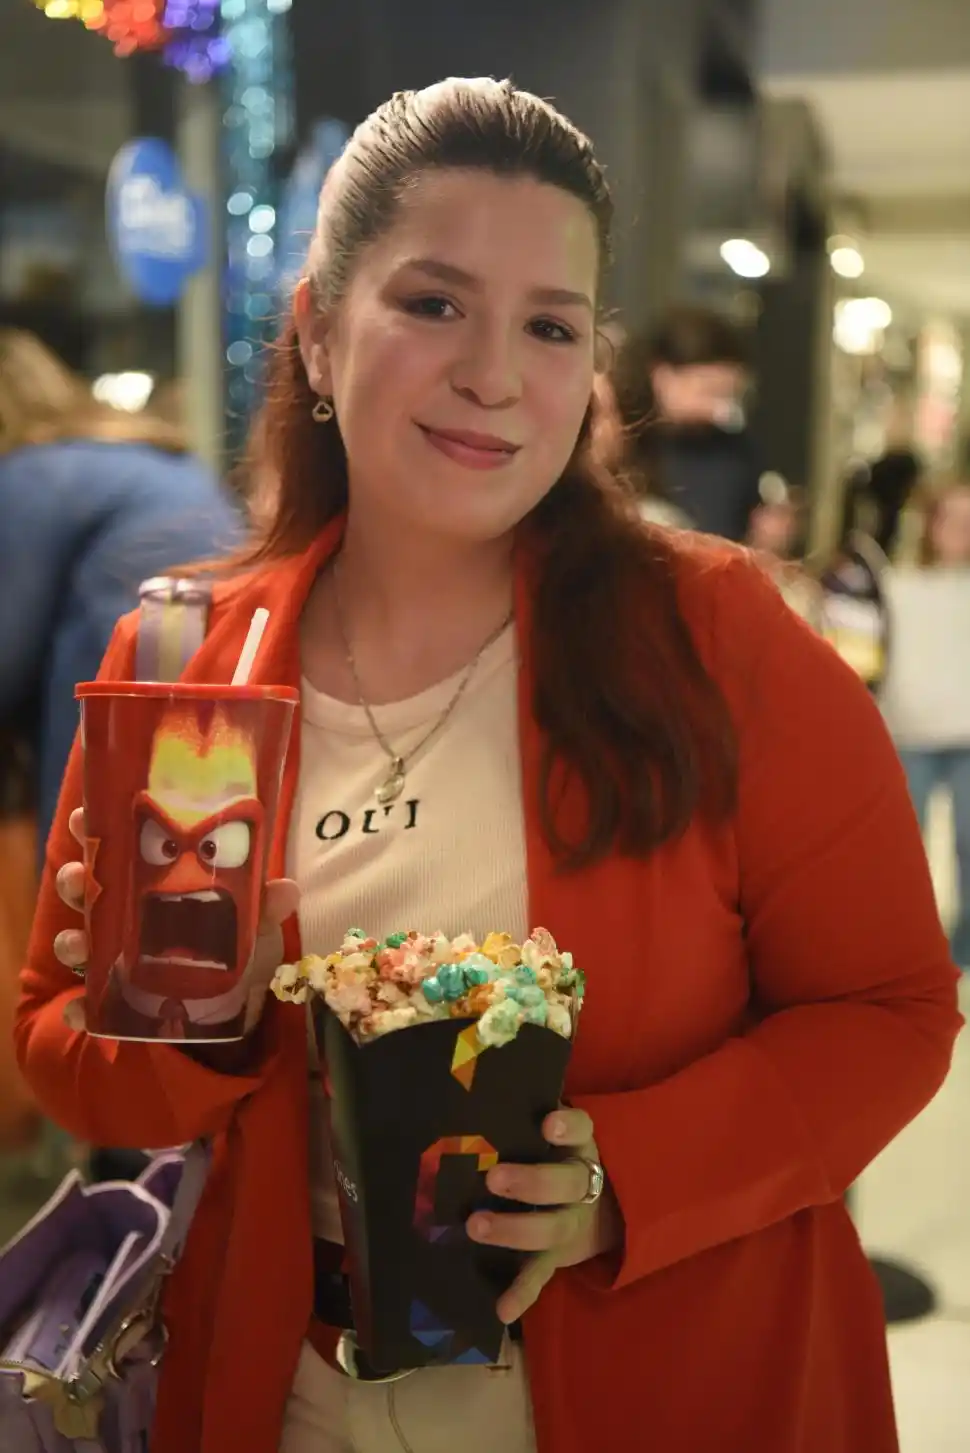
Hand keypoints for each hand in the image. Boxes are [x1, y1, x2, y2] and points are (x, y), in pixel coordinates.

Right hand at [54, 808, 299, 1035]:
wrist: (229, 1004)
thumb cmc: (230, 942)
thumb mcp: (250, 920)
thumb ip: (263, 906)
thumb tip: (288, 890)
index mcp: (148, 880)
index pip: (113, 846)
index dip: (91, 829)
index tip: (80, 818)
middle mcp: (122, 912)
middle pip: (86, 887)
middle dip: (74, 879)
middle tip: (77, 876)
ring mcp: (113, 953)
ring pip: (77, 939)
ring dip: (70, 939)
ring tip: (78, 944)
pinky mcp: (114, 996)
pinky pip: (85, 1002)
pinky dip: (77, 1007)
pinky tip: (78, 1010)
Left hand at [467, 1107, 621, 1324]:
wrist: (600, 1205)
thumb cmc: (552, 1154)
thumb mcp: (550, 1132)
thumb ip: (520, 1115)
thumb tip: (467, 1082)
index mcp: (579, 1145)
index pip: (581, 1129)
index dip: (567, 1127)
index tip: (546, 1124)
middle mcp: (580, 1184)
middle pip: (566, 1183)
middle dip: (531, 1182)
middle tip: (493, 1180)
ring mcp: (570, 1223)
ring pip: (551, 1228)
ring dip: (515, 1230)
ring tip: (476, 1227)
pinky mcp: (556, 1257)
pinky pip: (541, 1276)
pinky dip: (522, 1293)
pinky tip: (502, 1311)